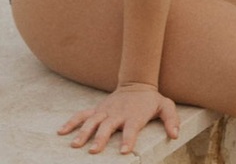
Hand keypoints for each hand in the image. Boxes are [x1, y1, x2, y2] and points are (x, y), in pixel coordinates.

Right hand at [58, 82, 180, 155]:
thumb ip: (171, 119)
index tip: (124, 151)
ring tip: (75, 145)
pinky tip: (61, 132)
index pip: (131, 129)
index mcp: (134, 115)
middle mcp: (117, 114)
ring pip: (92, 121)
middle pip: (108, 126)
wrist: (136, 83)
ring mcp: (105, 111)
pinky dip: (71, 122)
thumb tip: (175, 134)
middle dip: (101, 139)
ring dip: (83, 133)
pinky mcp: (97, 109)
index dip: (128, 139)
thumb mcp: (166, 106)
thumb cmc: (151, 100)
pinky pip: (82, 115)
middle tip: (93, 151)